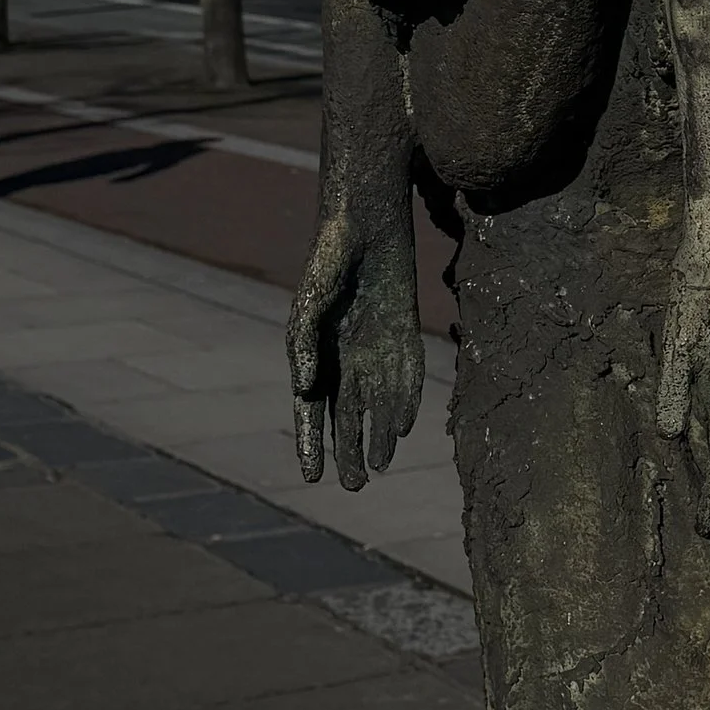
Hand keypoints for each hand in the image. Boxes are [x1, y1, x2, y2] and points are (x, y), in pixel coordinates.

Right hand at [289, 208, 423, 491]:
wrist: (367, 224)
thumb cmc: (329, 260)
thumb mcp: (310, 303)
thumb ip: (303, 346)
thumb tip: (306, 388)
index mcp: (315, 355)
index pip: (312, 410)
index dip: (312, 444)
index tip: (313, 478)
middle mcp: (345, 359)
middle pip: (347, 417)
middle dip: (350, 452)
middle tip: (356, 486)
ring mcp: (376, 351)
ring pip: (377, 405)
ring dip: (379, 437)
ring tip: (381, 467)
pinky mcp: (405, 337)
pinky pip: (405, 379)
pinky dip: (403, 405)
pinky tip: (403, 427)